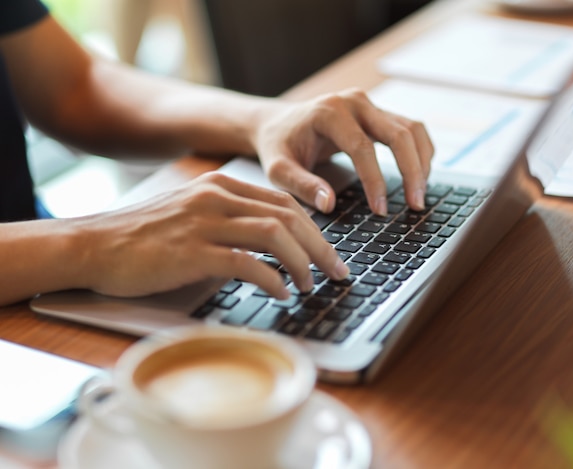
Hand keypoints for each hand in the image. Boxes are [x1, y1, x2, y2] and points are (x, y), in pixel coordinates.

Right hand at [74, 172, 349, 298]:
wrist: (93, 245)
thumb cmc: (143, 237)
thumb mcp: (191, 215)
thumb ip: (228, 221)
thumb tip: (270, 247)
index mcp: (220, 186)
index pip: (283, 202)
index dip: (314, 228)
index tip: (329, 252)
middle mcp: (216, 197)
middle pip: (289, 215)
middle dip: (320, 247)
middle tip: (337, 272)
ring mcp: (204, 222)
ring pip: (275, 234)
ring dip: (302, 262)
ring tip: (311, 285)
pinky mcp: (192, 251)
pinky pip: (248, 262)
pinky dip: (273, 278)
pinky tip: (280, 292)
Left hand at [254, 88, 433, 214]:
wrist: (279, 123)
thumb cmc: (278, 146)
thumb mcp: (278, 169)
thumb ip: (301, 185)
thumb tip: (329, 204)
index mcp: (329, 112)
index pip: (362, 147)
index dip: (375, 181)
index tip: (381, 210)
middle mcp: (354, 102)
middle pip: (398, 133)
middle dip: (411, 171)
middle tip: (416, 204)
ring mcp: (369, 105)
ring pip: (412, 129)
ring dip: (422, 162)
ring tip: (419, 195)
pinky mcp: (378, 113)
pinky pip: (411, 129)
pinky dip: (420, 152)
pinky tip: (418, 177)